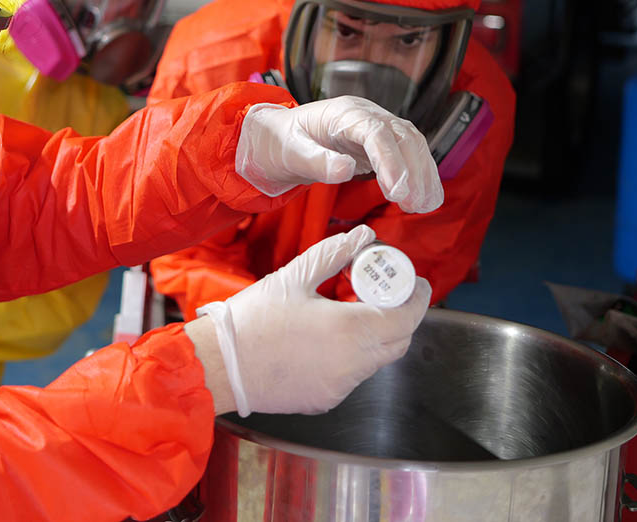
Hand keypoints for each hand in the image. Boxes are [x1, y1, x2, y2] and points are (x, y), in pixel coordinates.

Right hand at [189, 225, 430, 415]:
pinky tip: (327, 339)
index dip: (417, 297)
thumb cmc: (252, 320)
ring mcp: (341, 387)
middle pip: (398, 341)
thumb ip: (334, 253)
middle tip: (384, 292)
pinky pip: (353, 376)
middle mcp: (353, 364)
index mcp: (350, 331)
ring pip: (376, 360)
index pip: (407, 316)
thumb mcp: (295, 277)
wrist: (220, 365)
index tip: (414, 281)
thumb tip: (362, 236)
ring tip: (349, 311)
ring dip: (374, 336)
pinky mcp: (326, 400)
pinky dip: (352, 356)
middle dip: (400, 315)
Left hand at [235, 97, 442, 212]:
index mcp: (343, 113)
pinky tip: (426, 198)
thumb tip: (345, 170)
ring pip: (412, 145)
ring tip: (424, 206)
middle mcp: (367, 115)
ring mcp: (378, 127)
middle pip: (402, 137)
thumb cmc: (284, 142)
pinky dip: (421, 176)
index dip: (390, 160)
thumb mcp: (291, 153)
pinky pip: (409, 156)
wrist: (282, 137)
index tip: (397, 190)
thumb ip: (316, 161)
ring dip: (423, 175)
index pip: (376, 132)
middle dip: (413, 171)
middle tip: (414, 204)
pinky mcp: (383, 143)